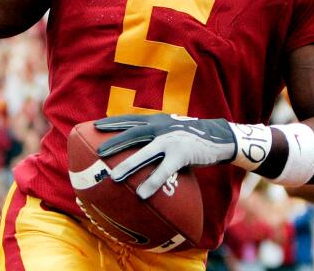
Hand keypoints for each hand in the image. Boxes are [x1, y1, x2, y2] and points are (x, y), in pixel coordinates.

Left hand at [95, 114, 235, 198]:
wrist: (219, 137)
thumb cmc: (192, 136)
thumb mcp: (172, 129)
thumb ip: (155, 133)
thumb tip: (136, 143)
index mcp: (158, 120)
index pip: (131, 119)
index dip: (113, 122)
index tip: (95, 125)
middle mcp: (162, 127)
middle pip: (133, 133)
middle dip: (114, 142)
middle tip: (98, 154)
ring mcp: (171, 140)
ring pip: (145, 153)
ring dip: (128, 165)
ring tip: (113, 178)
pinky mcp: (182, 153)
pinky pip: (164, 170)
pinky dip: (152, 182)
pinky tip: (142, 194)